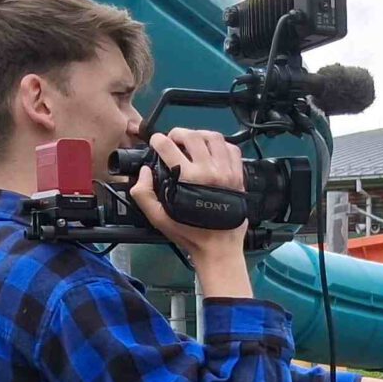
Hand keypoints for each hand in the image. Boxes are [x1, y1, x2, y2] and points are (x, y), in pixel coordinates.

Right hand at [131, 128, 249, 265]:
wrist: (219, 248)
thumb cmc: (189, 234)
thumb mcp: (158, 218)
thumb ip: (143, 194)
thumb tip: (145, 171)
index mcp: (188, 179)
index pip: (168, 146)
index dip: (157, 141)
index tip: (156, 143)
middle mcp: (209, 171)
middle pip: (192, 136)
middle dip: (178, 133)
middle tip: (173, 140)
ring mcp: (227, 172)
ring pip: (214, 138)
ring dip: (200, 134)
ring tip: (192, 142)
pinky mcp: (238, 176)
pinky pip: (232, 149)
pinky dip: (221, 144)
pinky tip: (212, 151)